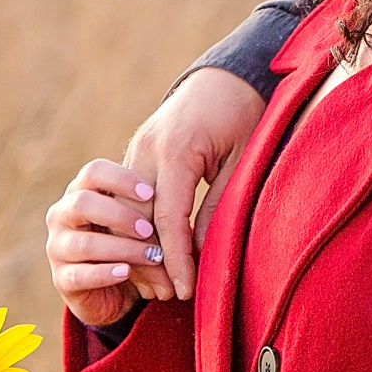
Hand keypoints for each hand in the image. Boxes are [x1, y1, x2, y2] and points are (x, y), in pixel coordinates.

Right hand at [45, 158, 170, 327]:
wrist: (118, 292)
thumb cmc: (136, 243)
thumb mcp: (148, 221)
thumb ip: (157, 207)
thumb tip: (189, 198)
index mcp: (82, 191)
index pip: (93, 172)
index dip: (121, 180)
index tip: (151, 193)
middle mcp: (63, 215)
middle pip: (82, 203)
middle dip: (119, 215)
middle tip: (150, 229)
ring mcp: (58, 247)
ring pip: (84, 243)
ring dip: (122, 249)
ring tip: (153, 257)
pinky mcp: (62, 279)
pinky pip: (79, 275)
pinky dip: (105, 273)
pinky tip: (126, 272)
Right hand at [122, 68, 268, 303]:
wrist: (227, 76)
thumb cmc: (245, 114)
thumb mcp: (243, 161)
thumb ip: (219, 206)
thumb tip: (199, 253)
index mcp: (176, 150)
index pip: (168, 217)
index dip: (175, 258)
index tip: (185, 289)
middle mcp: (147, 149)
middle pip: (137, 216)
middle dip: (151, 260)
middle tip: (168, 295)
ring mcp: (138, 148)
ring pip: (125, 208)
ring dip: (139, 246)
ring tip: (158, 282)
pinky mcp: (138, 151)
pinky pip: (129, 196)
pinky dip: (137, 226)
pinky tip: (150, 251)